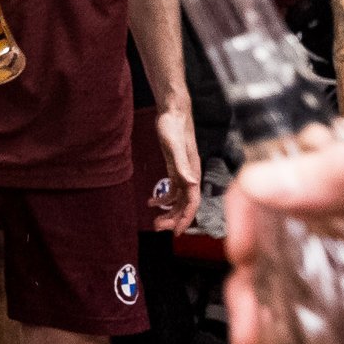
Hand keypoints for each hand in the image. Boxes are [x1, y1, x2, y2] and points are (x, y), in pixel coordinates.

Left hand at [151, 106, 201, 232]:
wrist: (173, 111)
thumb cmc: (174, 126)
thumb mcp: (174, 146)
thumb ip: (182, 165)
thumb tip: (191, 183)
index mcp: (193, 173)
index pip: (192, 202)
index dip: (186, 218)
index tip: (175, 233)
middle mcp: (190, 175)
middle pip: (185, 204)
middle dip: (174, 218)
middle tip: (157, 227)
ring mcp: (183, 172)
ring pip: (178, 199)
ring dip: (168, 211)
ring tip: (154, 220)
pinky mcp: (175, 167)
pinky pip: (172, 189)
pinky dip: (163, 198)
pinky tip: (150, 202)